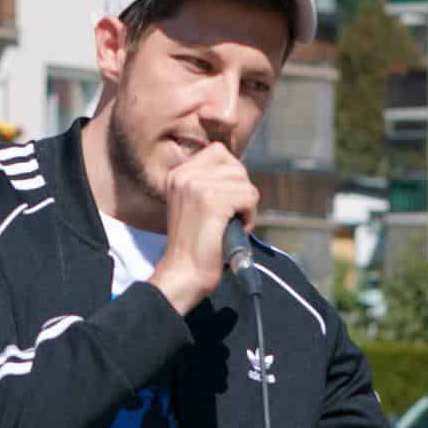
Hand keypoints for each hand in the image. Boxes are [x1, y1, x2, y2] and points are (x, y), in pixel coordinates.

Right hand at [148, 144, 259, 313]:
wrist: (184, 274)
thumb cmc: (196, 246)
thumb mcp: (196, 205)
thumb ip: (211, 183)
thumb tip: (239, 172)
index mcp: (178, 174)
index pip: (219, 152)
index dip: (232, 177)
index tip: (224, 203)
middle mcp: (184, 175)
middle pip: (236, 167)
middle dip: (241, 193)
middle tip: (227, 218)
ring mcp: (197, 186)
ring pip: (245, 183)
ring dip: (246, 208)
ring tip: (228, 226)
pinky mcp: (211, 201)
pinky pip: (250, 197)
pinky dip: (250, 217)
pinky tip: (233, 231)